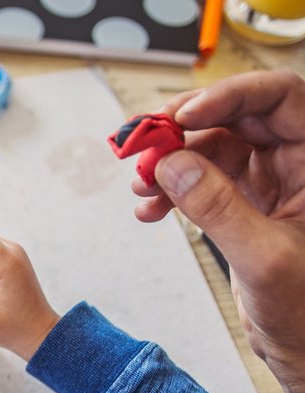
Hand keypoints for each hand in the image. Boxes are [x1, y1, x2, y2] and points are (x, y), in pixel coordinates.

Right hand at [130, 71, 304, 392]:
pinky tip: (151, 209)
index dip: (230, 97)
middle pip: (238, 118)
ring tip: (141, 184)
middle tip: (144, 143)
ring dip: (170, 161)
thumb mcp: (264, 257)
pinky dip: (171, 190)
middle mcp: (300, 164)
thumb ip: (218, 207)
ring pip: (214, 148)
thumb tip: (174, 166)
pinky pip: (202, 181)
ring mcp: (272, 182)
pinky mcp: (246, 205)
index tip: (183, 116)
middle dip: (186, 128)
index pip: (280, 99)